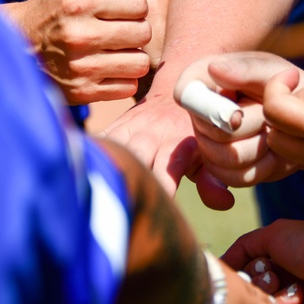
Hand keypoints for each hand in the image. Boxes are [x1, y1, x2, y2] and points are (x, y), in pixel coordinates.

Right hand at [1, 0, 170, 104]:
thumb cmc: (60, 6)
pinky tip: (104, 67)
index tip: (115, 8)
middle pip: (144, 33)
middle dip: (135, 29)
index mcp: (79, 2)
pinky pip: (128, 87)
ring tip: (111, 49)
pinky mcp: (82, 92)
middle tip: (114, 29)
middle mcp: (79, 35)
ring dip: (132, 55)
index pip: (139, 3)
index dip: (133, 5)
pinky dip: (122, 78)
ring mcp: (80, 67)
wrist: (18, 43)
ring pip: (140, 63)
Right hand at [99, 92, 215, 201]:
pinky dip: (89, 154)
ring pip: (113, 147)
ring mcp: (130, 130)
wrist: (178, 94)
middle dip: (128, 180)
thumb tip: (225, 203)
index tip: (157, 204)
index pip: (167, 169)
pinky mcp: (114, 127)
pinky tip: (79, 169)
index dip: (161, 187)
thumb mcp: (208, 156)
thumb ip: (213, 180)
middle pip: (135, 158)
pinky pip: (97, 140)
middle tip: (120, 208)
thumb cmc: (195, 137)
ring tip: (96, 191)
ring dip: (106, 167)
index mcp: (177, 145)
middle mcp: (151, 135)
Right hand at [173, 52, 301, 191]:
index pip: (186, 92)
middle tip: (271, 116)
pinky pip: (235, 177)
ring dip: (259, 148)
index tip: (239, 113)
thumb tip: (214, 69)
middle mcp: (200, 112)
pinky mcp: (222, 168)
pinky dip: (262, 168)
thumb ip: (245, 69)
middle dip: (252, 127)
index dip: (210, 108)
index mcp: (204, 80)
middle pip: (213, 133)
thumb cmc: (287, 86)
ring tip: (272, 133)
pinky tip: (272, 154)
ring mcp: (207, 142)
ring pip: (224, 158)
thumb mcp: (272, 71)